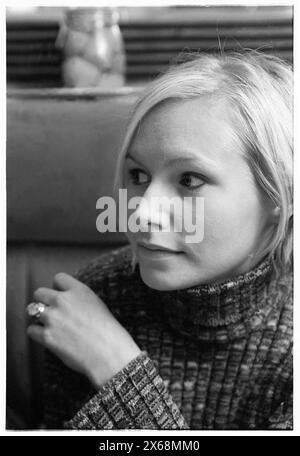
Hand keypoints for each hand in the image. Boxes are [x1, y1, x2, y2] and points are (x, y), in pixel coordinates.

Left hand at [27, 273, 140, 388]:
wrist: (108, 352)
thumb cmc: (108, 332)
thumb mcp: (97, 304)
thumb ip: (79, 298)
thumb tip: (68, 302)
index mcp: (79, 291)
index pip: (59, 278)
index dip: (58, 288)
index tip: (60, 295)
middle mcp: (63, 301)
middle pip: (40, 292)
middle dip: (43, 301)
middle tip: (51, 311)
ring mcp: (53, 318)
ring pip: (32, 309)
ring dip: (39, 316)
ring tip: (49, 324)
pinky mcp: (46, 336)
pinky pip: (31, 330)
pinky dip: (37, 333)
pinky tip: (47, 337)